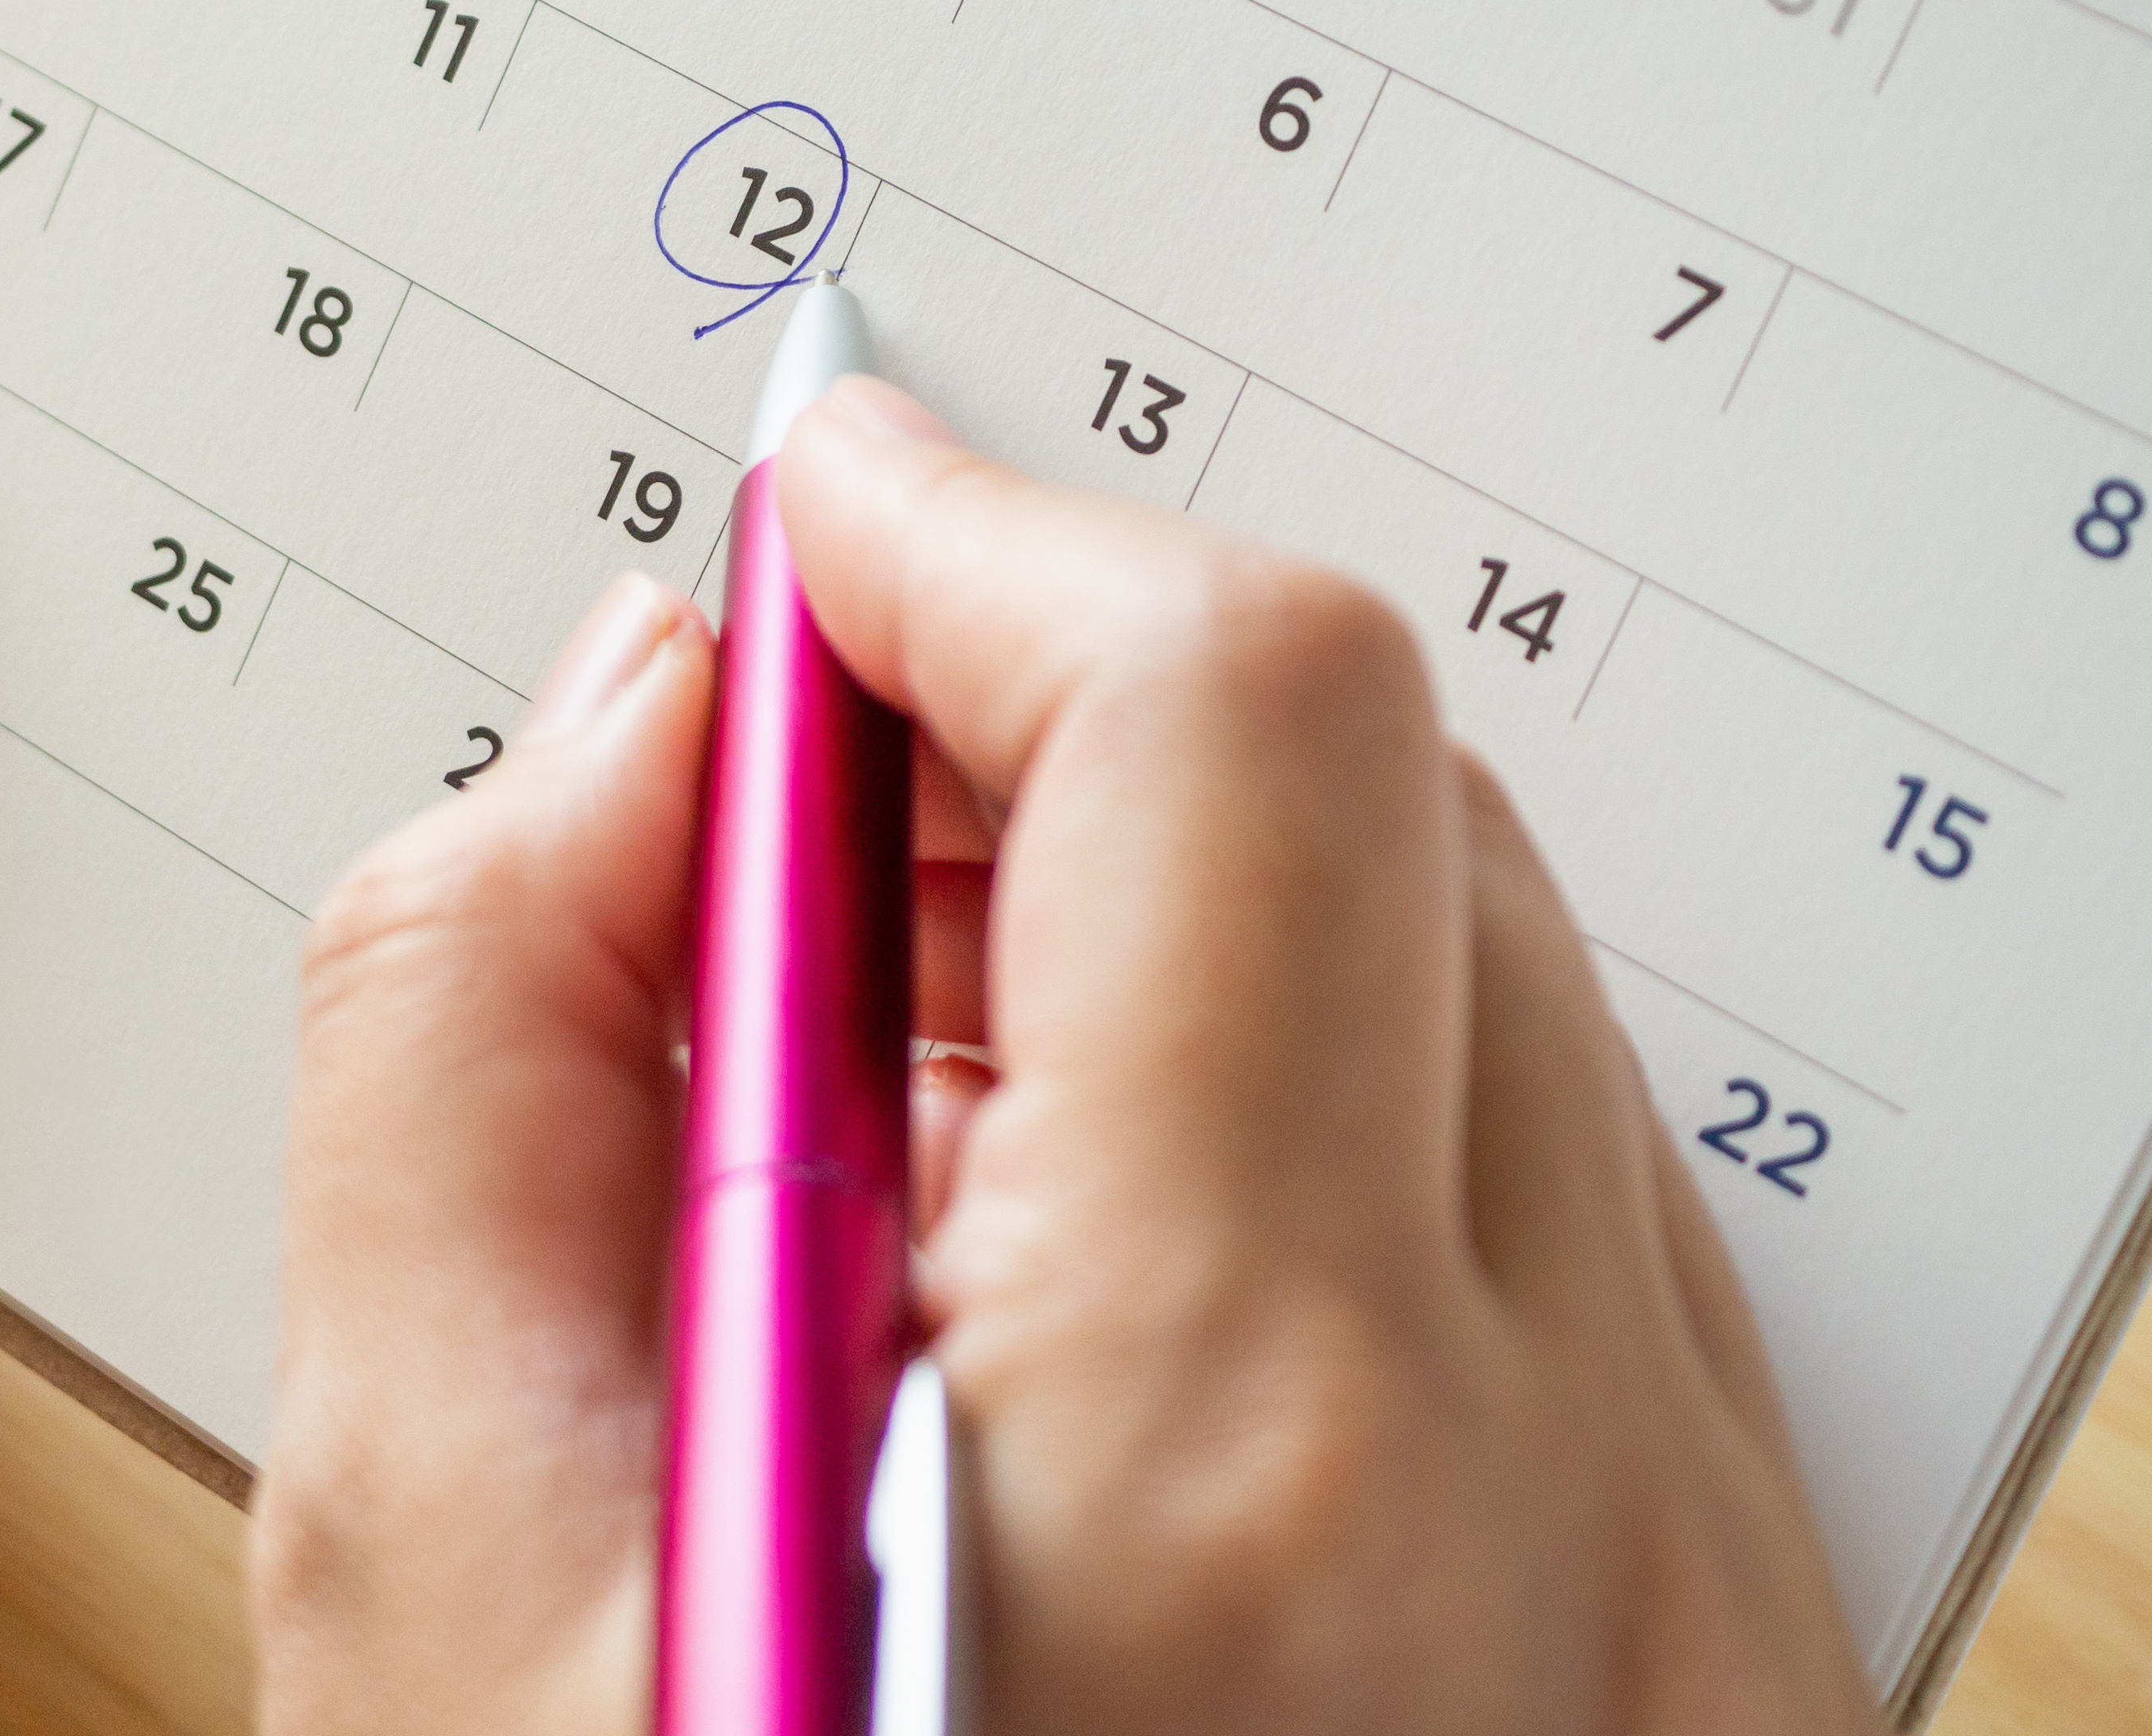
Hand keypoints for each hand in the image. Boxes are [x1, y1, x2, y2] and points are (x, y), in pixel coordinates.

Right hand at [252, 381, 1875, 1733]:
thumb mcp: (421, 1593)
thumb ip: (465, 1058)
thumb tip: (631, 737)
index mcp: (1234, 1454)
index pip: (1221, 724)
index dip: (975, 542)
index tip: (813, 529)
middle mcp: (1565, 1502)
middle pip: (1380, 807)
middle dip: (1051, 726)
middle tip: (792, 843)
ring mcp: (1702, 1594)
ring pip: (1482, 995)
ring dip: (1178, 935)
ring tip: (895, 1124)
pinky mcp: (1730, 1660)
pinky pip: (1555, 1222)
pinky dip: (1311, 1133)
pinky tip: (1080, 1301)